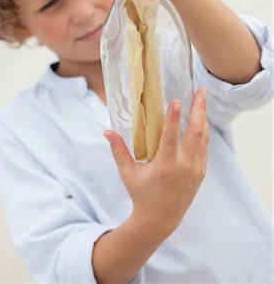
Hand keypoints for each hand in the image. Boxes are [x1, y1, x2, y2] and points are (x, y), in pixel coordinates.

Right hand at [104, 88, 208, 238]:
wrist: (161, 219)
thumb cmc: (141, 194)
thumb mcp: (127, 173)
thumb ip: (118, 151)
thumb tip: (106, 131)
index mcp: (165, 166)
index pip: (171, 138)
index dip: (174, 118)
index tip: (177, 101)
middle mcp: (184, 166)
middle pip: (195, 133)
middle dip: (199, 109)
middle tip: (201, 90)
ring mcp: (195, 169)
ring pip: (203, 137)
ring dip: (203, 116)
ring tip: (202, 97)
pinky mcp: (200, 171)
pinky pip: (204, 146)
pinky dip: (202, 130)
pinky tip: (200, 118)